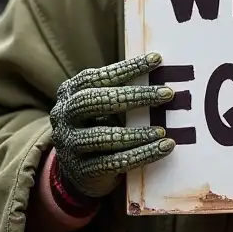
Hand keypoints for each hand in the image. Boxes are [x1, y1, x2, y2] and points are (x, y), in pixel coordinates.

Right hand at [49, 52, 176, 198]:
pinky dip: (141, 155)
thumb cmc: (100, 127)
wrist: (79, 172)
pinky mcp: (82, 170)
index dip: (128, 68)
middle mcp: (64, 115)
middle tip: (168, 94)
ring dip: (138, 133)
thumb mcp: (103, 107)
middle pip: (96, 101)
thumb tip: (163, 78)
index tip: (157, 59)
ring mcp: (69, 144)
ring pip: (104, 136)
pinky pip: (114, 162)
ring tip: (163, 131)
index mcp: (70, 92)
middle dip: (135, 96)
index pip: (98, 76)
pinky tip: (162, 148)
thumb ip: (121, 93)